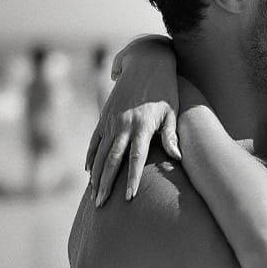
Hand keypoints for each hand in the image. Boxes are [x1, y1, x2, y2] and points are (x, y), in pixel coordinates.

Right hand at [85, 36, 179, 204]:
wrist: (145, 62)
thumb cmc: (165, 89)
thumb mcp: (171, 110)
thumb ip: (170, 135)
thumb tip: (177, 156)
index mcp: (141, 125)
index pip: (135, 158)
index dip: (132, 179)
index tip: (129, 198)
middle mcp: (122, 125)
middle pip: (112, 160)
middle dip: (106, 184)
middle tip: (101, 205)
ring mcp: (110, 121)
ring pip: (100, 153)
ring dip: (96, 175)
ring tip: (94, 195)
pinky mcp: (104, 116)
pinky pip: (94, 141)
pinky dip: (91, 158)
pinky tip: (89, 173)